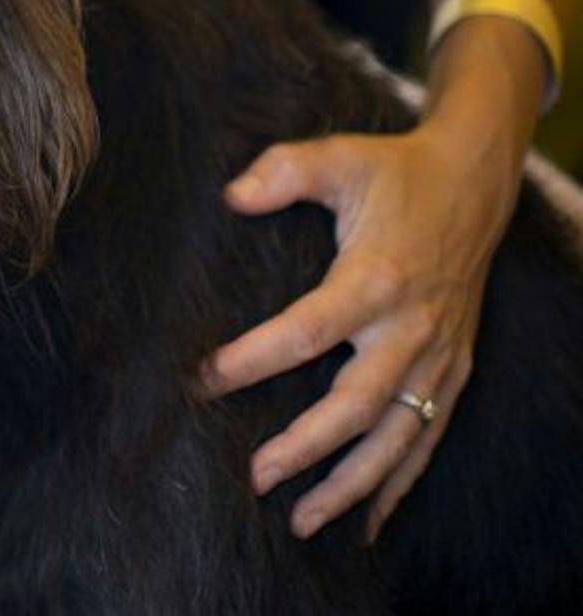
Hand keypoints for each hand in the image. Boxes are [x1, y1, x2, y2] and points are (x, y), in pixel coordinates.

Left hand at [202, 109, 523, 539]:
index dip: (254, 359)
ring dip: (351, 484)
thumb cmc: (394, 174)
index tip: (205, 379)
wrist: (473, 186)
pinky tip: (369, 519)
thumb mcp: (339, 156)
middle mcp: (411, 328)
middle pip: (356, 404)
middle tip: (255, 478)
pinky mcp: (452, 371)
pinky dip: (399, 483)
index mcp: (377, 278)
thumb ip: (284, 170)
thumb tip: (234, 195)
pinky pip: (428, 438)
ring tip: (301, 520)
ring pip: (396, 437)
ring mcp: (437, 357)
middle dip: (305, 448)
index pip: (308, 330)